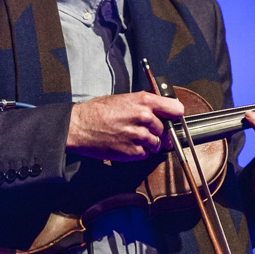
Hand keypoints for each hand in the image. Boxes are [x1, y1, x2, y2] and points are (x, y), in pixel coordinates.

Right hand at [66, 92, 184, 160]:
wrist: (79, 126)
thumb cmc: (97, 111)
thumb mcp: (123, 98)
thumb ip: (144, 104)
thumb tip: (161, 109)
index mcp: (143, 101)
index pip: (176, 109)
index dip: (175, 115)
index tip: (173, 118)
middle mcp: (144, 118)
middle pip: (165, 129)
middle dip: (157, 132)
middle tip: (143, 130)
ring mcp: (139, 136)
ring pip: (157, 144)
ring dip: (149, 144)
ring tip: (132, 138)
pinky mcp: (132, 151)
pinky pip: (145, 155)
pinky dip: (139, 152)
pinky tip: (126, 145)